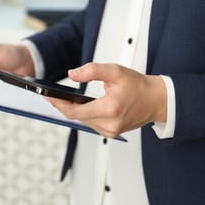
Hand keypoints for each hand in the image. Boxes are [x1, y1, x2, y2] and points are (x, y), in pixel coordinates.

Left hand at [45, 63, 166, 137]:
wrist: (156, 100)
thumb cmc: (138, 86)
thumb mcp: (115, 71)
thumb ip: (92, 70)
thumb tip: (72, 74)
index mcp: (110, 108)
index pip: (75, 111)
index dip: (59, 104)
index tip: (49, 97)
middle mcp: (110, 124)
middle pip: (76, 117)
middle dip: (65, 106)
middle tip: (54, 96)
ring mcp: (110, 131)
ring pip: (83, 121)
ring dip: (76, 110)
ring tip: (68, 99)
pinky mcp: (111, 133)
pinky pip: (91, 124)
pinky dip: (86, 115)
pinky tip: (84, 106)